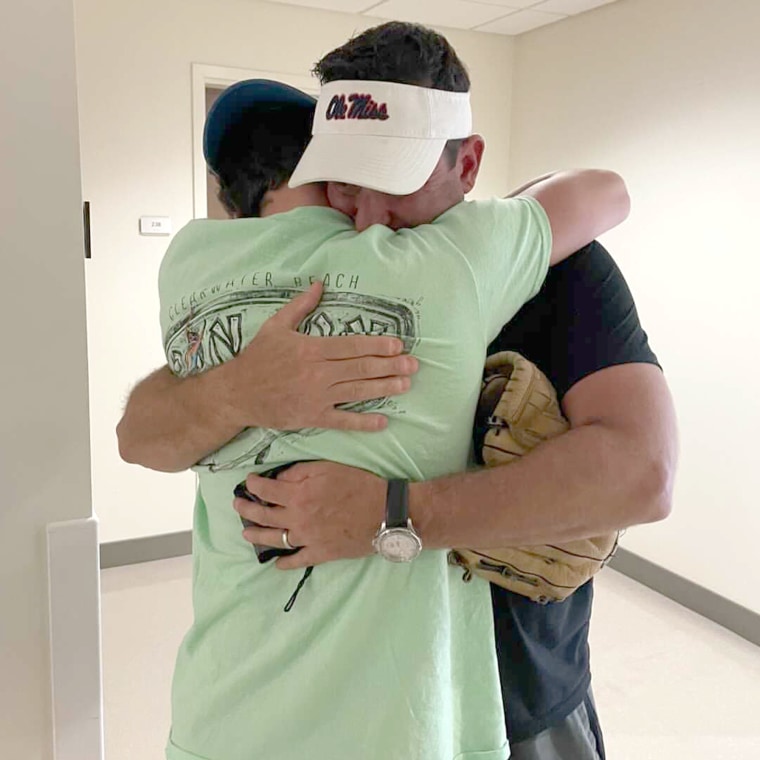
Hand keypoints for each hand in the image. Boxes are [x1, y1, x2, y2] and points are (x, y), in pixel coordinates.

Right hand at [220, 282, 417, 431]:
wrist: (236, 393)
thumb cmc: (257, 358)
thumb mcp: (275, 326)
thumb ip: (300, 306)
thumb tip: (320, 284)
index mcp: (312, 349)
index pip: (352, 345)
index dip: (377, 345)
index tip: (398, 345)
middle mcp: (318, 373)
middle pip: (361, 368)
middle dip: (390, 366)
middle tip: (413, 365)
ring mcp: (316, 396)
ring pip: (357, 392)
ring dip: (384, 388)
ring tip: (405, 385)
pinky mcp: (312, 417)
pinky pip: (343, 421)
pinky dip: (364, 422)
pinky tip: (383, 421)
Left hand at [233, 461, 384, 568]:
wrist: (383, 512)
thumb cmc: (358, 485)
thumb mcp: (328, 467)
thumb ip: (300, 472)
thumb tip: (280, 478)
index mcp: (298, 495)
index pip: (266, 490)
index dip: (254, 485)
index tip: (249, 482)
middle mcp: (297, 519)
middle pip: (264, 516)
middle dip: (247, 509)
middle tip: (238, 505)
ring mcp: (307, 539)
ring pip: (274, 539)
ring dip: (257, 536)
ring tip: (247, 534)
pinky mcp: (320, 553)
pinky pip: (297, 560)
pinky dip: (284, 563)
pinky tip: (276, 563)